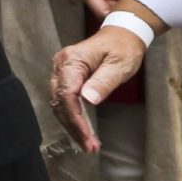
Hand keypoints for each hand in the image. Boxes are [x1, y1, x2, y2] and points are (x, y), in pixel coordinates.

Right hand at [50, 27, 145, 151]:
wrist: (121, 34)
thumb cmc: (122, 48)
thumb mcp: (119, 65)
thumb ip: (103, 82)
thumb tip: (88, 100)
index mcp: (72, 61)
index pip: (67, 94)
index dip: (75, 118)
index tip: (87, 137)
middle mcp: (61, 66)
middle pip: (59, 101)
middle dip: (73, 126)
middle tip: (89, 146)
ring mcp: (61, 71)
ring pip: (59, 103)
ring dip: (71, 124)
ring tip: (88, 143)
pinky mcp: (65, 77)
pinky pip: (64, 100)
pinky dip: (72, 116)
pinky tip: (81, 129)